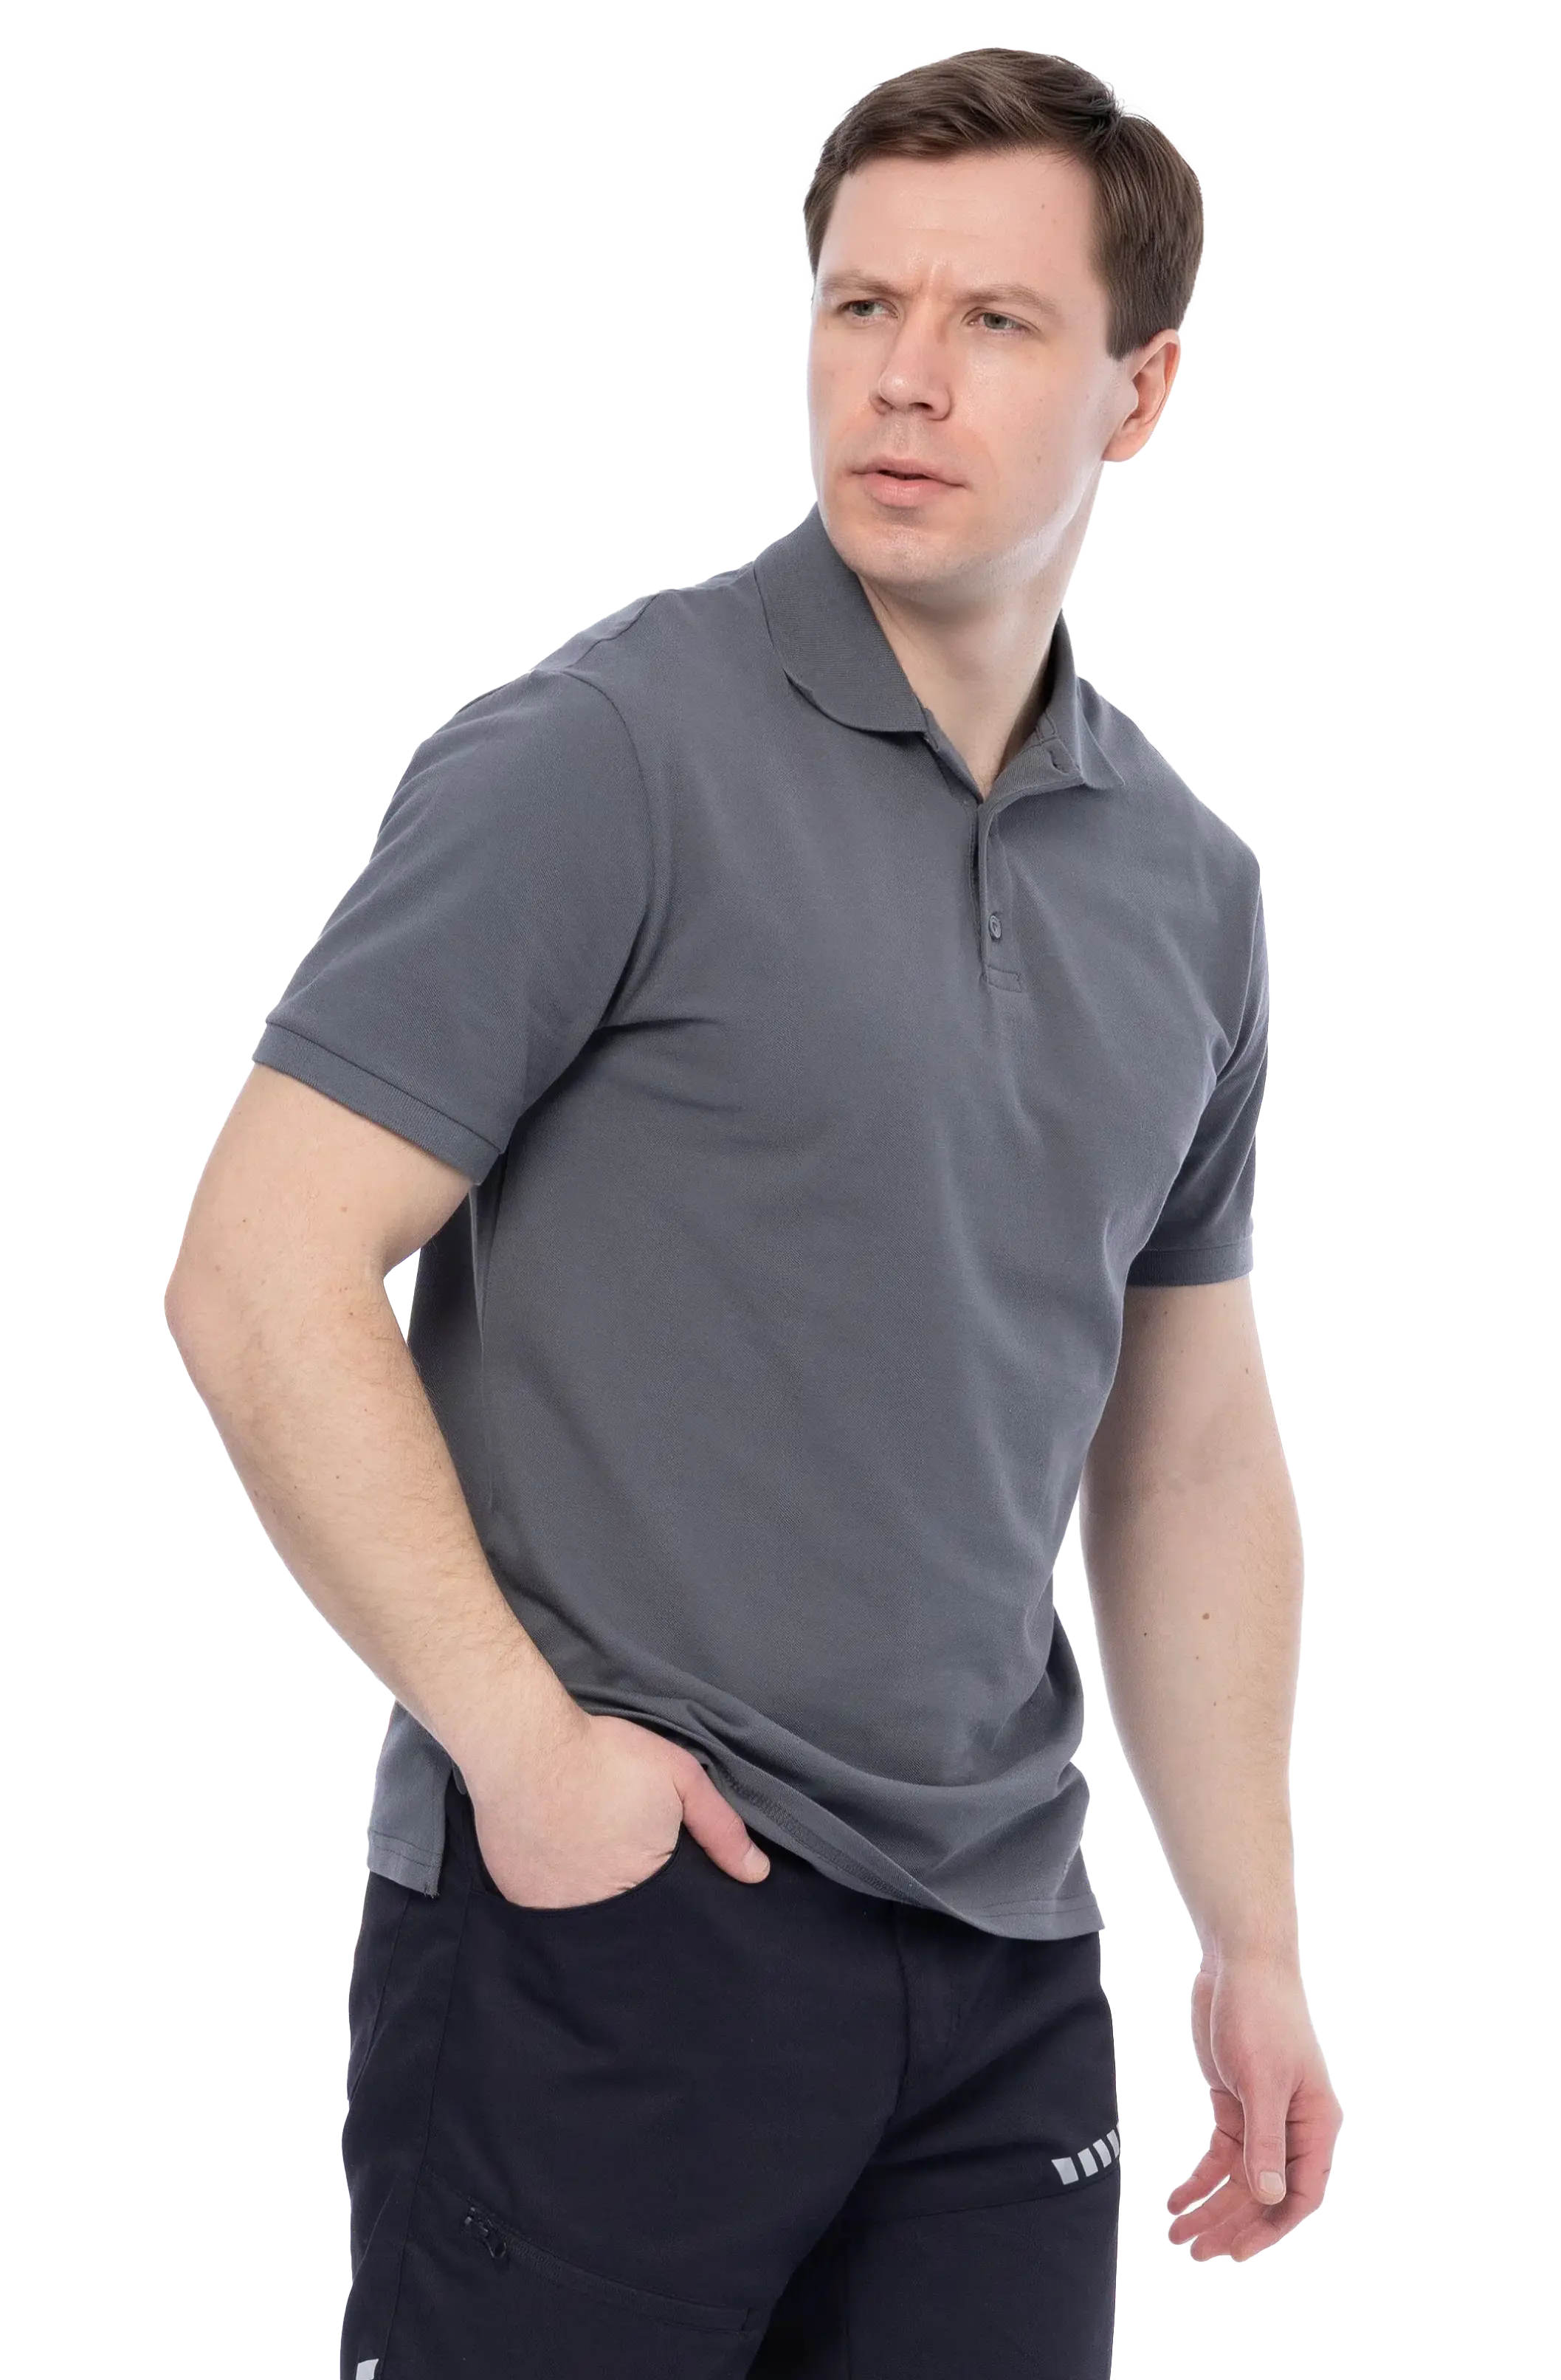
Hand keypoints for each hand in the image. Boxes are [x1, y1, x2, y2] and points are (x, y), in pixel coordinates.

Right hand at [468, 1712, 770, 1908]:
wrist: (524, 1745)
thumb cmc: (606, 1758)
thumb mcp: (679, 1778)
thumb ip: (720, 1828)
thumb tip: (757, 1873)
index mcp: (645, 1887)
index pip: (669, 1916)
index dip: (668, 1895)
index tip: (658, 1867)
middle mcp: (600, 1912)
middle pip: (627, 1920)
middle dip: (632, 1899)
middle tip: (619, 1852)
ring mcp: (554, 1912)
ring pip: (585, 1917)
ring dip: (591, 1896)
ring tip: (589, 1854)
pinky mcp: (517, 1899)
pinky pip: (544, 1910)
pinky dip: (553, 1892)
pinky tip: (556, 1856)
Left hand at [1165, 1954, 1343, 2263]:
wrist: (1239, 1962)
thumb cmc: (1261, 2014)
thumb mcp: (1261, 2080)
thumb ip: (1266, 2141)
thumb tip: (1269, 2197)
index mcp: (1314, 2126)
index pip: (1299, 2195)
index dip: (1270, 2228)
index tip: (1235, 2253)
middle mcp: (1292, 2129)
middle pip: (1263, 2194)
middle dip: (1229, 2225)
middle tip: (1193, 2251)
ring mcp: (1262, 2118)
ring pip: (1239, 2180)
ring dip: (1209, 2208)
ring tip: (1177, 2235)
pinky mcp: (1236, 2104)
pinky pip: (1221, 2154)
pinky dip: (1199, 2178)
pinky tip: (1175, 2197)